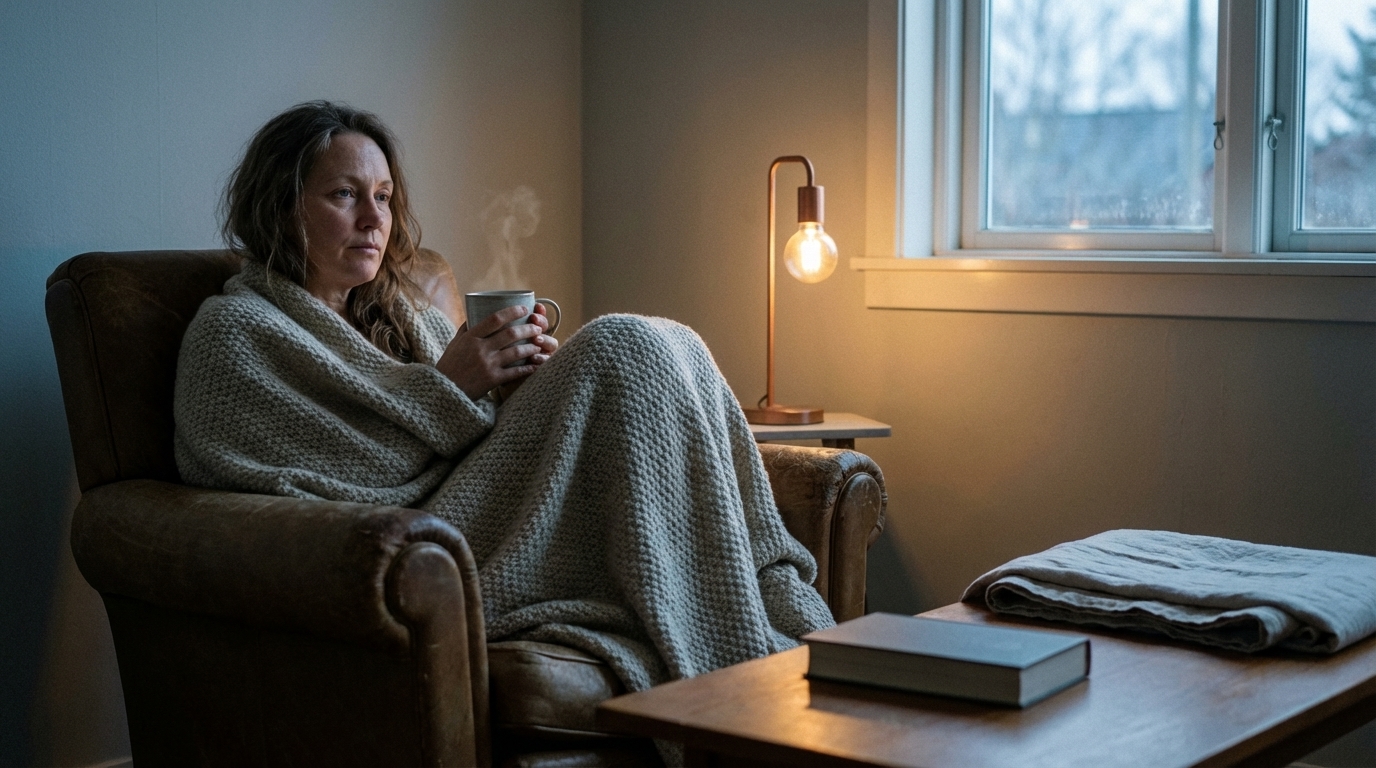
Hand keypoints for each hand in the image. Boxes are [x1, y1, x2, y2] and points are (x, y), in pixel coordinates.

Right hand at [436, 303, 559, 399]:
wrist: (442, 391)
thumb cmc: (449, 366)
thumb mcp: (454, 344)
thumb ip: (466, 330)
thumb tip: (475, 314)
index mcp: (471, 337)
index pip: (495, 318)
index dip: (512, 311)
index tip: (524, 309)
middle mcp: (480, 348)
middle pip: (510, 334)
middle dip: (528, 329)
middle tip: (537, 328)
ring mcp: (487, 364)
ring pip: (516, 352)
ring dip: (531, 347)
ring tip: (538, 345)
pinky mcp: (492, 379)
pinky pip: (515, 372)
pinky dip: (528, 368)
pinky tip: (535, 365)